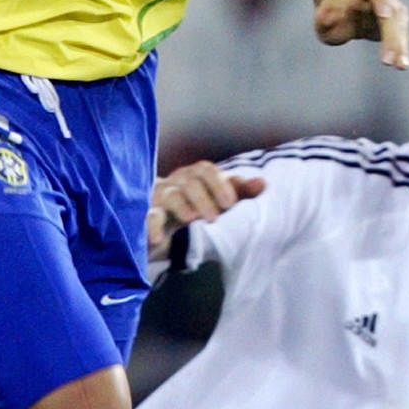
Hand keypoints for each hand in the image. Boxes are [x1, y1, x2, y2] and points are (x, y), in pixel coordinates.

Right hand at [146, 162, 265, 260]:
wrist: (159, 226)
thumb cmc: (195, 208)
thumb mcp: (218, 201)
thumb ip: (240, 192)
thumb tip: (264, 183)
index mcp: (194, 177)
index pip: (205, 170)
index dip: (219, 183)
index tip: (230, 203)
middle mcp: (176, 183)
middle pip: (189, 181)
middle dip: (203, 197)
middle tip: (214, 218)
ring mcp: (158, 198)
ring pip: (169, 195)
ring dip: (181, 206)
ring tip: (192, 220)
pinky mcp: (144, 217)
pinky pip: (147, 217)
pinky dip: (151, 226)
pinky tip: (158, 238)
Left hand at [312, 0, 408, 67]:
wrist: (344, 14)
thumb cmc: (331, 14)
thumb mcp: (321, 16)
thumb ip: (323, 17)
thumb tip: (330, 19)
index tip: (384, 15)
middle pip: (392, 12)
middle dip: (391, 36)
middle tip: (387, 59)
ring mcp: (394, 11)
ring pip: (400, 27)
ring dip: (400, 46)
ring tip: (400, 65)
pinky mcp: (397, 27)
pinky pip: (401, 38)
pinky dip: (401, 52)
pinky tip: (402, 65)